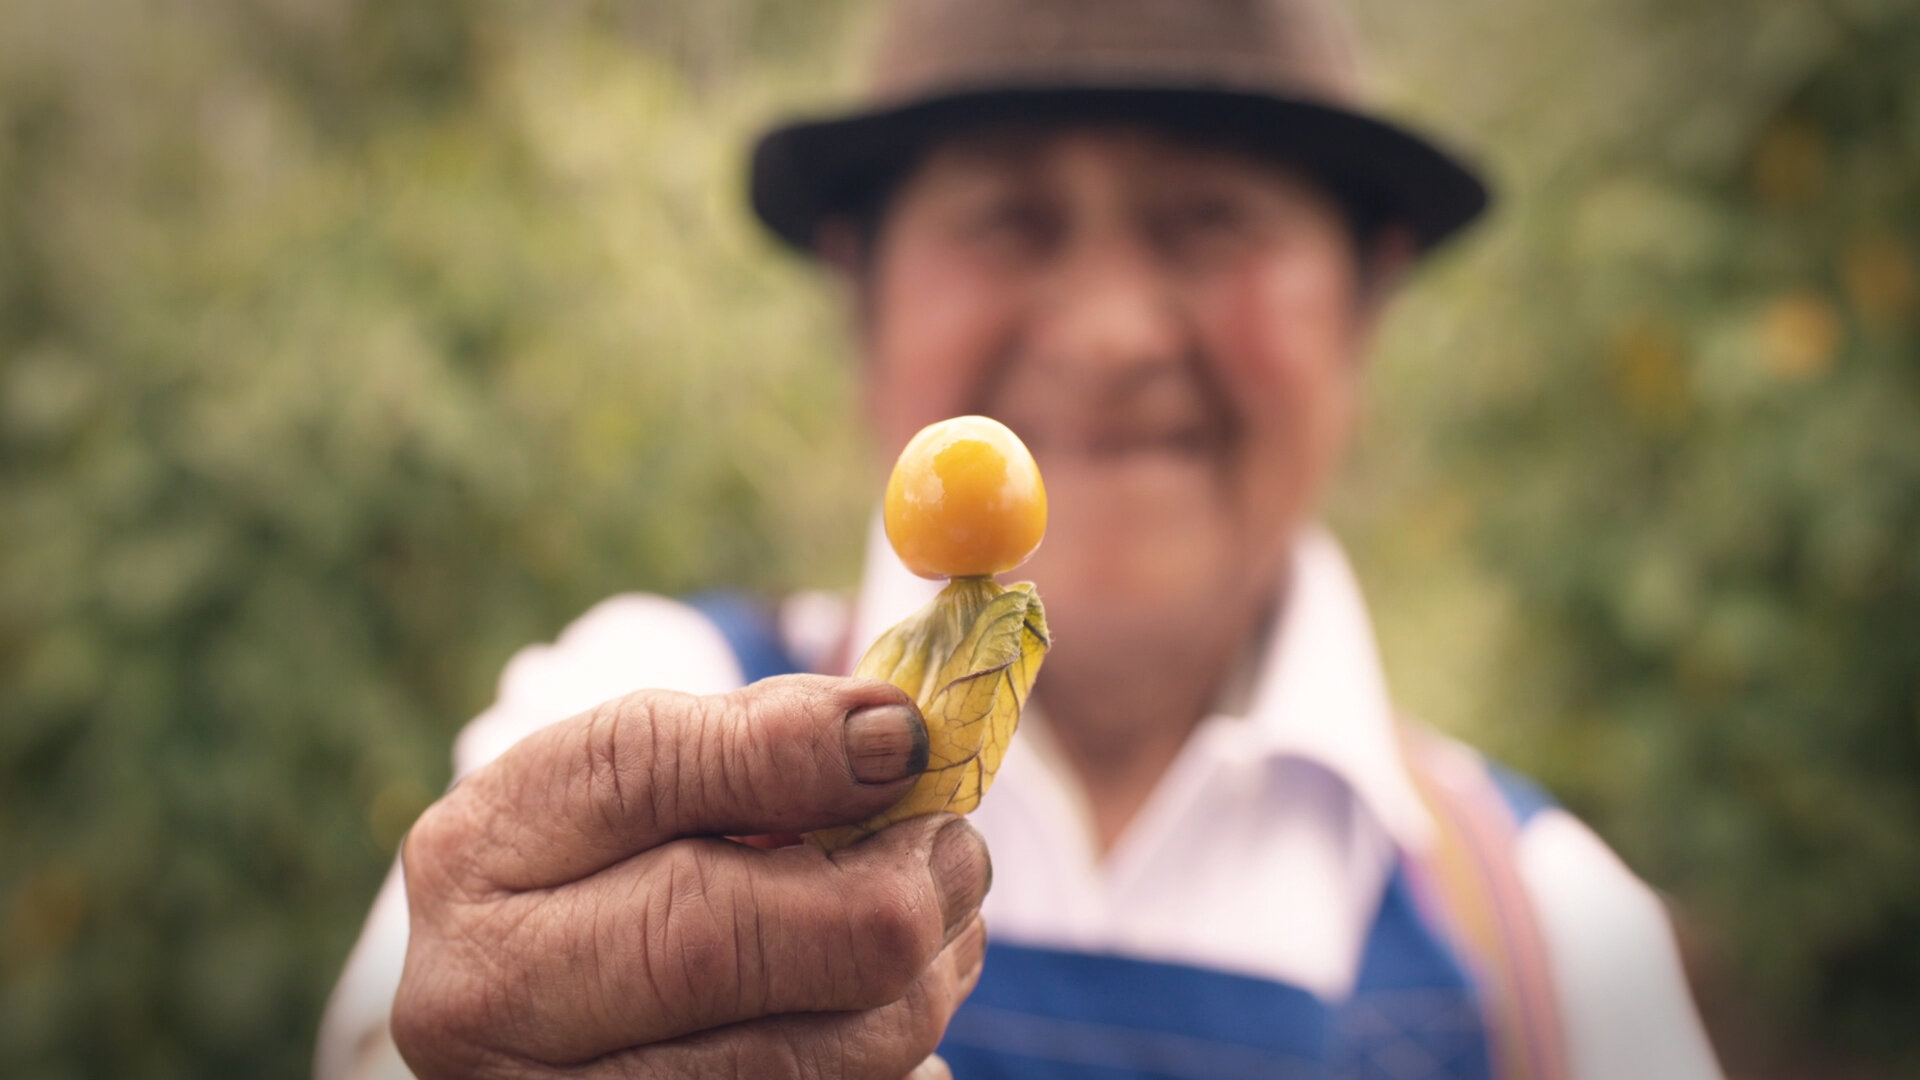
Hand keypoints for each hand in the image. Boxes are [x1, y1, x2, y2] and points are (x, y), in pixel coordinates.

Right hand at [391, 675, 990, 1078]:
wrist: (539, 1022)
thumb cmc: (615, 879)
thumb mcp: (643, 794)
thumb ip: (755, 744)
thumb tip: (897, 735)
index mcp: (482, 854)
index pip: (638, 772)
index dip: (792, 751)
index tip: (907, 740)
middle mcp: (488, 996)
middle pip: (713, 940)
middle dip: (882, 889)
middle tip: (959, 854)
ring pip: (791, 1060)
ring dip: (914, 987)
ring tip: (944, 933)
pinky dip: (894, 1067)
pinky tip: (887, 1018)